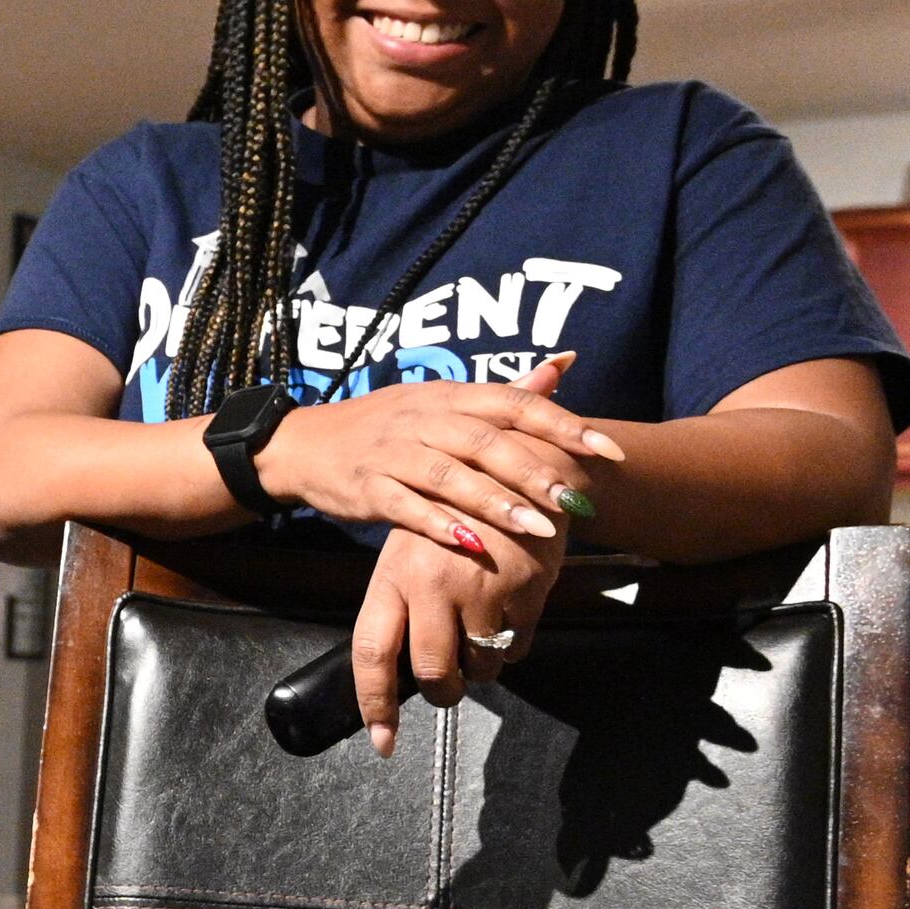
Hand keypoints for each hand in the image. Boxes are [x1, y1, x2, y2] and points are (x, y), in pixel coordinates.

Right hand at [255, 356, 620, 554]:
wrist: (302, 445)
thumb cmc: (384, 428)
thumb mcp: (441, 401)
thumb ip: (504, 393)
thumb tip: (566, 363)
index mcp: (448, 396)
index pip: (514, 403)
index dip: (562, 425)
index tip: (607, 451)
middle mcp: (422, 419)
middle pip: (486, 442)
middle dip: (535, 471)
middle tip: (577, 500)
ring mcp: (391, 453)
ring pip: (449, 476)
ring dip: (495, 503)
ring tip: (538, 529)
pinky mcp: (366, 488)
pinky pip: (404, 506)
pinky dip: (436, 524)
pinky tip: (469, 544)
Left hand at [350, 524, 560, 754]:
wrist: (518, 468)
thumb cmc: (454, 513)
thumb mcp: (411, 546)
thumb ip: (403, 602)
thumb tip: (397, 666)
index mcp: (394, 575)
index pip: (372, 653)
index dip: (374, 704)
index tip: (383, 741)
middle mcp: (434, 584)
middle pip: (433, 673)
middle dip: (443, 693)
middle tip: (449, 688)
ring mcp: (484, 588)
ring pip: (480, 666)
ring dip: (480, 670)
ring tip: (480, 635)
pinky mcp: (528, 590)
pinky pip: (518, 648)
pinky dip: (512, 647)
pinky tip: (507, 615)